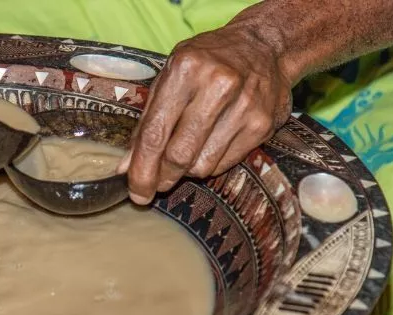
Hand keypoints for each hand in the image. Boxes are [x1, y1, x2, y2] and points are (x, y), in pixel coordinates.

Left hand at [117, 25, 292, 204]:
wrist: (264, 45)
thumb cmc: (208, 60)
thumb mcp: (171, 75)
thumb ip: (148, 119)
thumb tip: (128, 165)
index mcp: (186, 69)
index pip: (155, 132)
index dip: (142, 168)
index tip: (135, 190)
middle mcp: (217, 86)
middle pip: (179, 154)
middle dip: (162, 177)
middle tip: (155, 186)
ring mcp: (244, 106)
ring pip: (203, 165)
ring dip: (187, 170)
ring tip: (185, 156)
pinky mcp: (262, 125)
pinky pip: (225, 164)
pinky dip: (210, 163)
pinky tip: (208, 147)